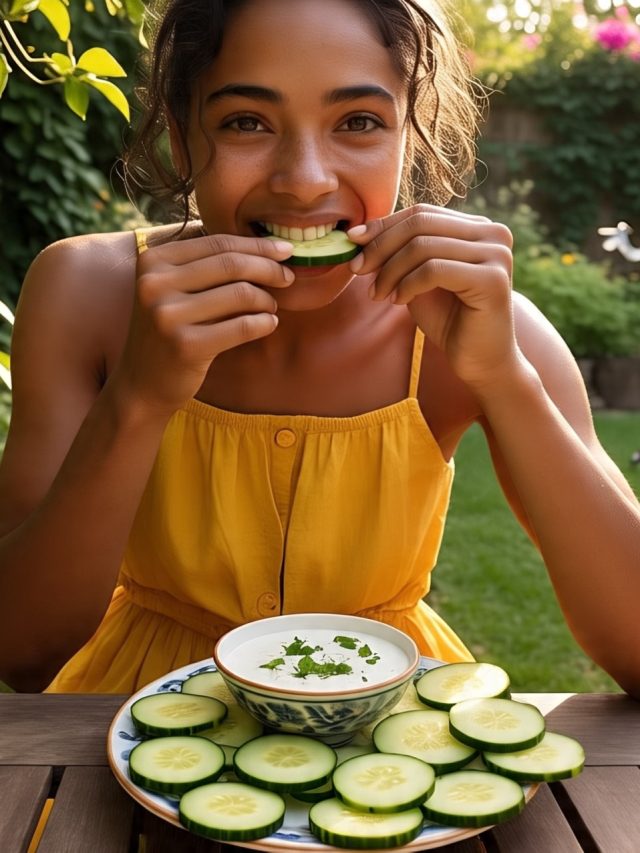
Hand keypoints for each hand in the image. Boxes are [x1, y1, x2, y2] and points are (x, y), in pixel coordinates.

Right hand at [114, 233, 293, 413]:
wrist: (142, 385)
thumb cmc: (169, 332)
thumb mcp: (173, 291)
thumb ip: (204, 265)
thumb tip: (263, 245)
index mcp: (153, 261)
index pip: (217, 243)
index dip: (256, 245)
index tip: (284, 251)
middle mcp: (155, 284)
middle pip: (231, 264)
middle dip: (269, 269)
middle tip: (288, 277)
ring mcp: (167, 315)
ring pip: (241, 294)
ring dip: (267, 300)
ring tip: (271, 307)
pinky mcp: (186, 346)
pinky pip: (242, 326)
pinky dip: (264, 323)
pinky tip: (269, 324)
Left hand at [348, 205, 517, 389]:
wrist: (480, 362)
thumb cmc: (449, 320)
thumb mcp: (417, 279)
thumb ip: (400, 253)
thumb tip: (359, 233)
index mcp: (478, 227)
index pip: (421, 213)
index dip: (384, 225)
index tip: (353, 242)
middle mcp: (493, 234)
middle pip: (420, 224)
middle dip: (380, 246)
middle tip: (357, 269)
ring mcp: (496, 255)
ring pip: (423, 246)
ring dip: (390, 271)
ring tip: (378, 294)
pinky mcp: (492, 280)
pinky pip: (433, 270)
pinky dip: (407, 284)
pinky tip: (398, 301)